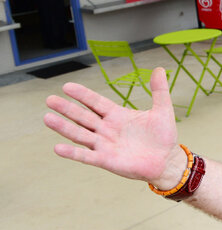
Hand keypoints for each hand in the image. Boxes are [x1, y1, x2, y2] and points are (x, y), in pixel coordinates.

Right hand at [45, 67, 179, 184]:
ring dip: (64, 127)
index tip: (67, 86)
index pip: (96, 102)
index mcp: (117, 115)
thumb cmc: (163, 136)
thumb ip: (159, 91)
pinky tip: (58, 147)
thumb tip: (159, 69)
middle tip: (50, 99)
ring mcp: (105, 144)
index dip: (82, 95)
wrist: (167, 160)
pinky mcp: (106, 160)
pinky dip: (72, 153)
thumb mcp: (162, 110)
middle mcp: (107, 129)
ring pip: (80, 134)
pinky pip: (86, 156)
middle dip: (67, 108)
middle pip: (83, 117)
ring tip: (47, 118)